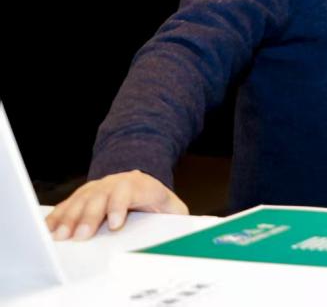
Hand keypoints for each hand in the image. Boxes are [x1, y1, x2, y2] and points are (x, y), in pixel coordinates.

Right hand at [45, 170, 187, 240]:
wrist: (142, 183)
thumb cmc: (157, 201)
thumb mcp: (172, 206)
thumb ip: (177, 215)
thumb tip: (186, 225)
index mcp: (141, 185)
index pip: (129, 191)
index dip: (119, 206)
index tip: (114, 224)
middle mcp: (116, 183)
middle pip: (101, 196)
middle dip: (90, 217)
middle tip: (81, 236)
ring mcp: (99, 187)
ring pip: (82, 199)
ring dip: (70, 218)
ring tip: (61, 235)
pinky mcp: (84, 195)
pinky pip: (69, 203)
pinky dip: (58, 215)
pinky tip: (49, 227)